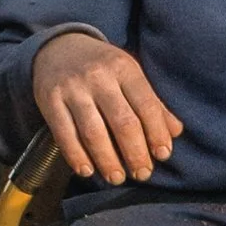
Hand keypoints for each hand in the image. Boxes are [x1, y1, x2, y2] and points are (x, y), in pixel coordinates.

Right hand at [31, 30, 181, 185]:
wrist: (58, 47)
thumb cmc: (103, 68)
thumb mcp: (129, 75)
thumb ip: (152, 103)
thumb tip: (175, 132)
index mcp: (124, 68)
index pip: (146, 105)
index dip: (157, 133)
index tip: (163, 155)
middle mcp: (99, 76)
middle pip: (122, 122)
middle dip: (135, 152)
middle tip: (142, 174)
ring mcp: (72, 88)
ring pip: (93, 132)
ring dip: (107, 160)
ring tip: (117, 178)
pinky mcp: (49, 100)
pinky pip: (64, 134)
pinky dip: (76, 156)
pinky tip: (87, 171)